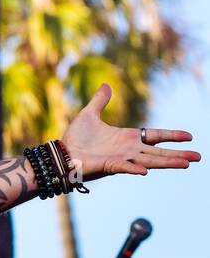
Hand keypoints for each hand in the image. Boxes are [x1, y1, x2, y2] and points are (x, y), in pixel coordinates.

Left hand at [60, 85, 200, 181]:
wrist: (60, 155)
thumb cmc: (74, 139)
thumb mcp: (89, 114)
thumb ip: (100, 101)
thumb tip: (106, 86)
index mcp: (127, 138)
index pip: (156, 136)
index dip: (172, 136)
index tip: (189, 137)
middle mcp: (128, 150)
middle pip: (159, 152)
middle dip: (178, 155)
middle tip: (198, 158)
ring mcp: (120, 160)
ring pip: (149, 161)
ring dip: (167, 163)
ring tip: (186, 164)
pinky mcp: (109, 167)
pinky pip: (124, 168)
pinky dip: (134, 169)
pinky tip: (146, 171)